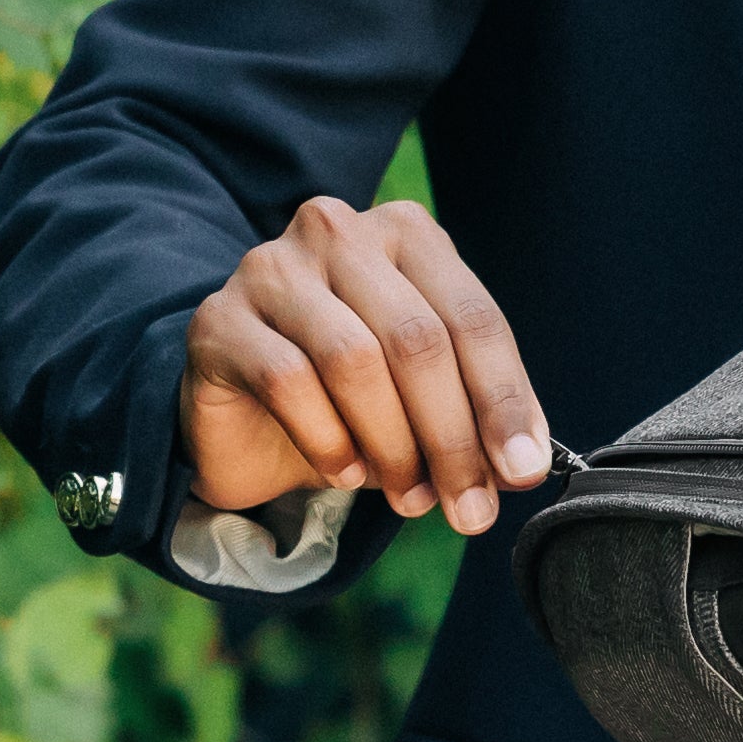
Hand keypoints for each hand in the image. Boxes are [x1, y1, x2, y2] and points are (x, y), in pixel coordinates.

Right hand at [180, 196, 553, 532]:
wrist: (244, 416)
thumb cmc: (349, 400)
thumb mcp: (426, 401)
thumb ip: (474, 414)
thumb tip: (522, 462)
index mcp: (406, 234)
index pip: (472, 317)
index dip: (504, 400)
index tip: (522, 472)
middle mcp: (338, 232)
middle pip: (418, 339)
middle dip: (453, 436)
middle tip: (469, 508)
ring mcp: (271, 269)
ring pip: (355, 359)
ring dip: (393, 444)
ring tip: (409, 495)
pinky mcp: (220, 320)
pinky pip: (289, 381)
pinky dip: (329, 440)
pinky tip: (345, 473)